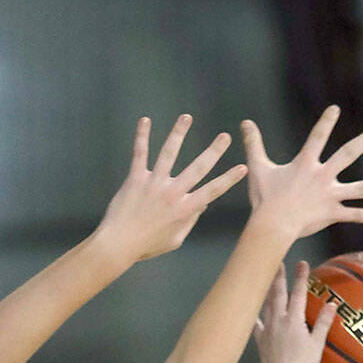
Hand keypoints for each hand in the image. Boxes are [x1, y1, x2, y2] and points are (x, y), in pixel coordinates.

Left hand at [99, 116, 246, 260]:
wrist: (119, 243)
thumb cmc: (148, 245)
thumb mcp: (175, 239)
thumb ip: (190, 220)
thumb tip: (204, 203)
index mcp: (184, 209)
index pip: (212, 191)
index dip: (229, 179)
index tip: (243, 167)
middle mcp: (172, 193)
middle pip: (197, 168)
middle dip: (213, 151)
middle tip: (225, 136)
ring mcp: (154, 183)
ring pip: (169, 153)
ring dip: (179, 133)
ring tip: (186, 117)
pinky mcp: (136, 178)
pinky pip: (140, 152)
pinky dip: (142, 136)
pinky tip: (145, 120)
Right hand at [241, 107, 362, 239]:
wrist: (271, 225)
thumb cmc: (264, 198)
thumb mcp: (258, 167)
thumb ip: (254, 143)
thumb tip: (244, 122)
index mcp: (305, 163)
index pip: (317, 136)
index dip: (326, 122)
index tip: (335, 108)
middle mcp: (322, 176)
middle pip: (347, 154)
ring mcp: (330, 196)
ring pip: (361, 189)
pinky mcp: (332, 213)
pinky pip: (356, 215)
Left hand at [254, 263, 337, 362]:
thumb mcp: (317, 344)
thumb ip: (323, 322)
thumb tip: (332, 304)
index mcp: (293, 319)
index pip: (298, 293)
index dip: (301, 277)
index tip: (302, 263)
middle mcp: (278, 320)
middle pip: (278, 293)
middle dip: (278, 276)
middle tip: (277, 262)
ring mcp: (267, 329)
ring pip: (266, 304)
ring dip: (266, 290)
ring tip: (264, 279)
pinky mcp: (260, 341)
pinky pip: (256, 324)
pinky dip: (255, 315)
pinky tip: (252, 311)